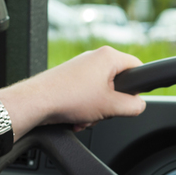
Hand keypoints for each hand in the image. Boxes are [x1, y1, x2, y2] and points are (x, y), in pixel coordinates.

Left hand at [0, 46, 145, 134]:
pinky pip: (86, 94)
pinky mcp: (70, 78)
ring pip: (101, 92)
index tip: (132, 102)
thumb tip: (139, 105)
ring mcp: (81, 67)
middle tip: (103, 112)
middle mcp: (95, 57)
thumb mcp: (111, 106)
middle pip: (118, 83)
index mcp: (108, 57)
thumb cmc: (69, 97)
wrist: (36, 102)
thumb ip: (133, 106)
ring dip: (96, 110)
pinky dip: (84, 108)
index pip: (137, 67)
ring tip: (85, 117)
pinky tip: (76, 118)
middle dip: (111, 104)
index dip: (138, 87)